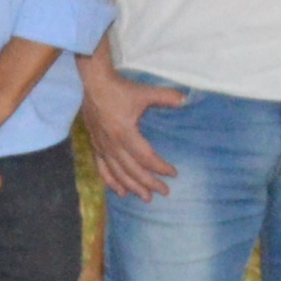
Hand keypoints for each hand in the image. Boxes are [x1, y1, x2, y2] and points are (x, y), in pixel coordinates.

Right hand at [82, 62, 187, 203]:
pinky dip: (111, 181)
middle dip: (149, 183)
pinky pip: (102, 168)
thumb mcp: (144, 92)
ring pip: (117, 173)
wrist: (94, 83)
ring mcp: (102, 146)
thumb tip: (186, 100)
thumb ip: (166, 97)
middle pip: (132, 170)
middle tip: (164, 192)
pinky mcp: (95, 145)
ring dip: (132, 187)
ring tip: (145, 198)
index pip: (145, 157)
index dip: (160, 167)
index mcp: (124, 133)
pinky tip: (120, 192)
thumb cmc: (120, 88)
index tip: (173, 173)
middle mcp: (112, 144)